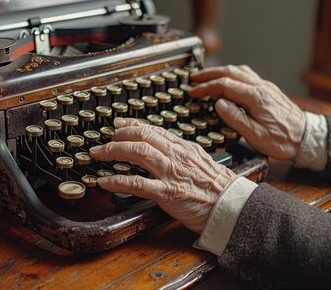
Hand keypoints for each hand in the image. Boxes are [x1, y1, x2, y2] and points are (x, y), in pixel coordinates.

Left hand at [89, 118, 235, 233]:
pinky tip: (103, 180)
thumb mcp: (200, 161)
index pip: (153, 130)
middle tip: (105, 138)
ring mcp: (170, 173)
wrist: (232, 207)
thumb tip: (165, 147)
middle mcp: (175, 156)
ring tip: (98, 153)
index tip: (118, 124)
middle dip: (118, 135)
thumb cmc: (218, 187)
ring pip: (137, 152)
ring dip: (113, 151)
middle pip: (142, 136)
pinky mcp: (167, 193)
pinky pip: (136, 184)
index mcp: (183, 148)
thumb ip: (182, 153)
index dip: (132, 125)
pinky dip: (116, 181)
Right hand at [189, 65, 305, 160]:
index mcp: (255, 97)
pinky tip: (227, 81)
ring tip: (206, 77)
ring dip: (220, 72)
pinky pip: (247, 76)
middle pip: (230, 72)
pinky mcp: (268, 91)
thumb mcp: (255, 135)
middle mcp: (261, 87)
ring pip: (239, 71)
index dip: (206, 87)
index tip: (193, 92)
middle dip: (209, 74)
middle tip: (193, 79)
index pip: (224, 85)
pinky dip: (232, 75)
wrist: (307, 139)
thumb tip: (218, 104)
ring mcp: (265, 87)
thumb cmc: (283, 140)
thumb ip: (235, 118)